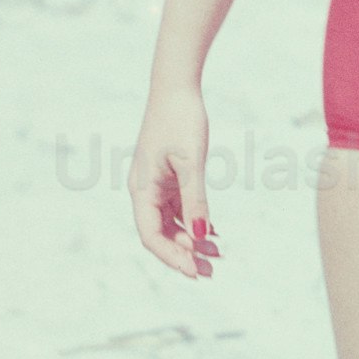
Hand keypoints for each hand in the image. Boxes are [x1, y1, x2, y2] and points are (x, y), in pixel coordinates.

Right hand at [129, 88, 215, 278]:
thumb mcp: (191, 164)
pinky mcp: (168, 177)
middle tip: (211, 271)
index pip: (152, 236)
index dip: (172, 257)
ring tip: (217, 256)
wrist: (177, 87)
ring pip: (171, 224)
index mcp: (142, 190)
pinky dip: (194, 222)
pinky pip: (178, 209)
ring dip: (191, 241)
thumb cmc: (181, 120)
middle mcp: (144, 191)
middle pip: (161, 235)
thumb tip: (202, 236)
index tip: (195, 271)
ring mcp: (155, 185)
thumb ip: (195, 202)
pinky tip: (214, 234)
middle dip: (184, 255)